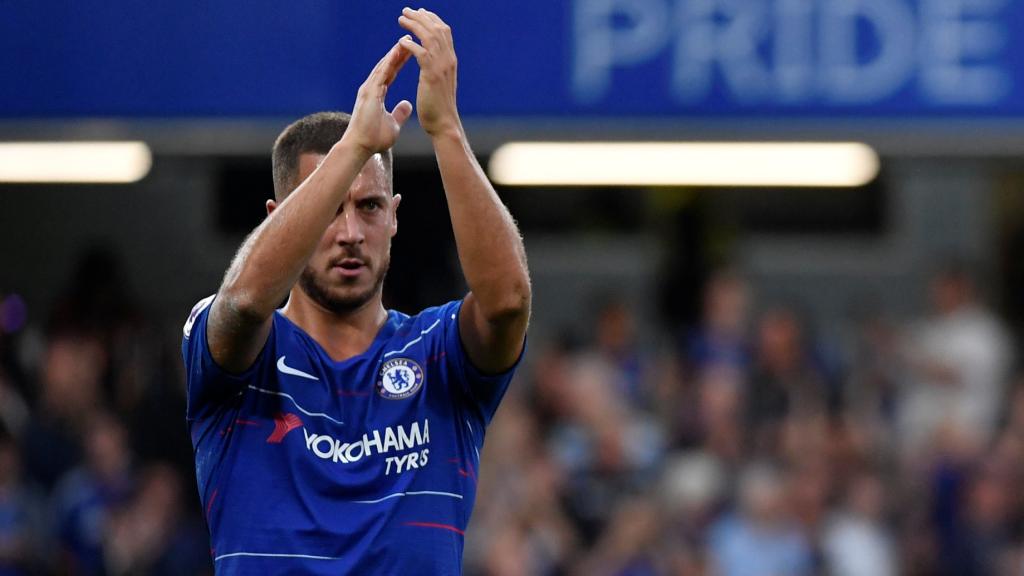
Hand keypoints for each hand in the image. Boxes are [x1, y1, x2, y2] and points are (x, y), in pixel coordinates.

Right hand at [345, 40, 414, 155]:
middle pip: (387, 65)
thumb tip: (408, 104)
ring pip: (384, 66)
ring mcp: (369, 89)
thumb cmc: (374, 139)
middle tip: (410, 38)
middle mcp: (371, 88)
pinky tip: (397, 51)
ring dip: (395, 52)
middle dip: (399, 52)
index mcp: (377, 94)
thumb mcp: (393, 124)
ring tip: (406, 39)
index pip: (391, 73)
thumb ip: (399, 113)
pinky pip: (381, 73)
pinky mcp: (369, 92)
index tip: (412, 50)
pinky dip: (389, 62)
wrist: (360, 147)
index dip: (401, 61)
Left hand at [398, 7, 460, 137]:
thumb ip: (437, 69)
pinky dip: (411, 45)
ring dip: (414, 26)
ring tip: (401, 20)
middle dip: (421, 17)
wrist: (444, 124)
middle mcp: (448, 60)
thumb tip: (432, 62)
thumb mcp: (441, 83)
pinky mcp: (431, 76)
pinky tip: (401, 42)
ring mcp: (441, 67)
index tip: (420, 12)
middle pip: (437, 30)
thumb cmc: (439, 107)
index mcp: (450, 61)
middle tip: (406, 11)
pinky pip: (421, 54)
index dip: (432, 19)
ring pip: (429, 38)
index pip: (444, 32)